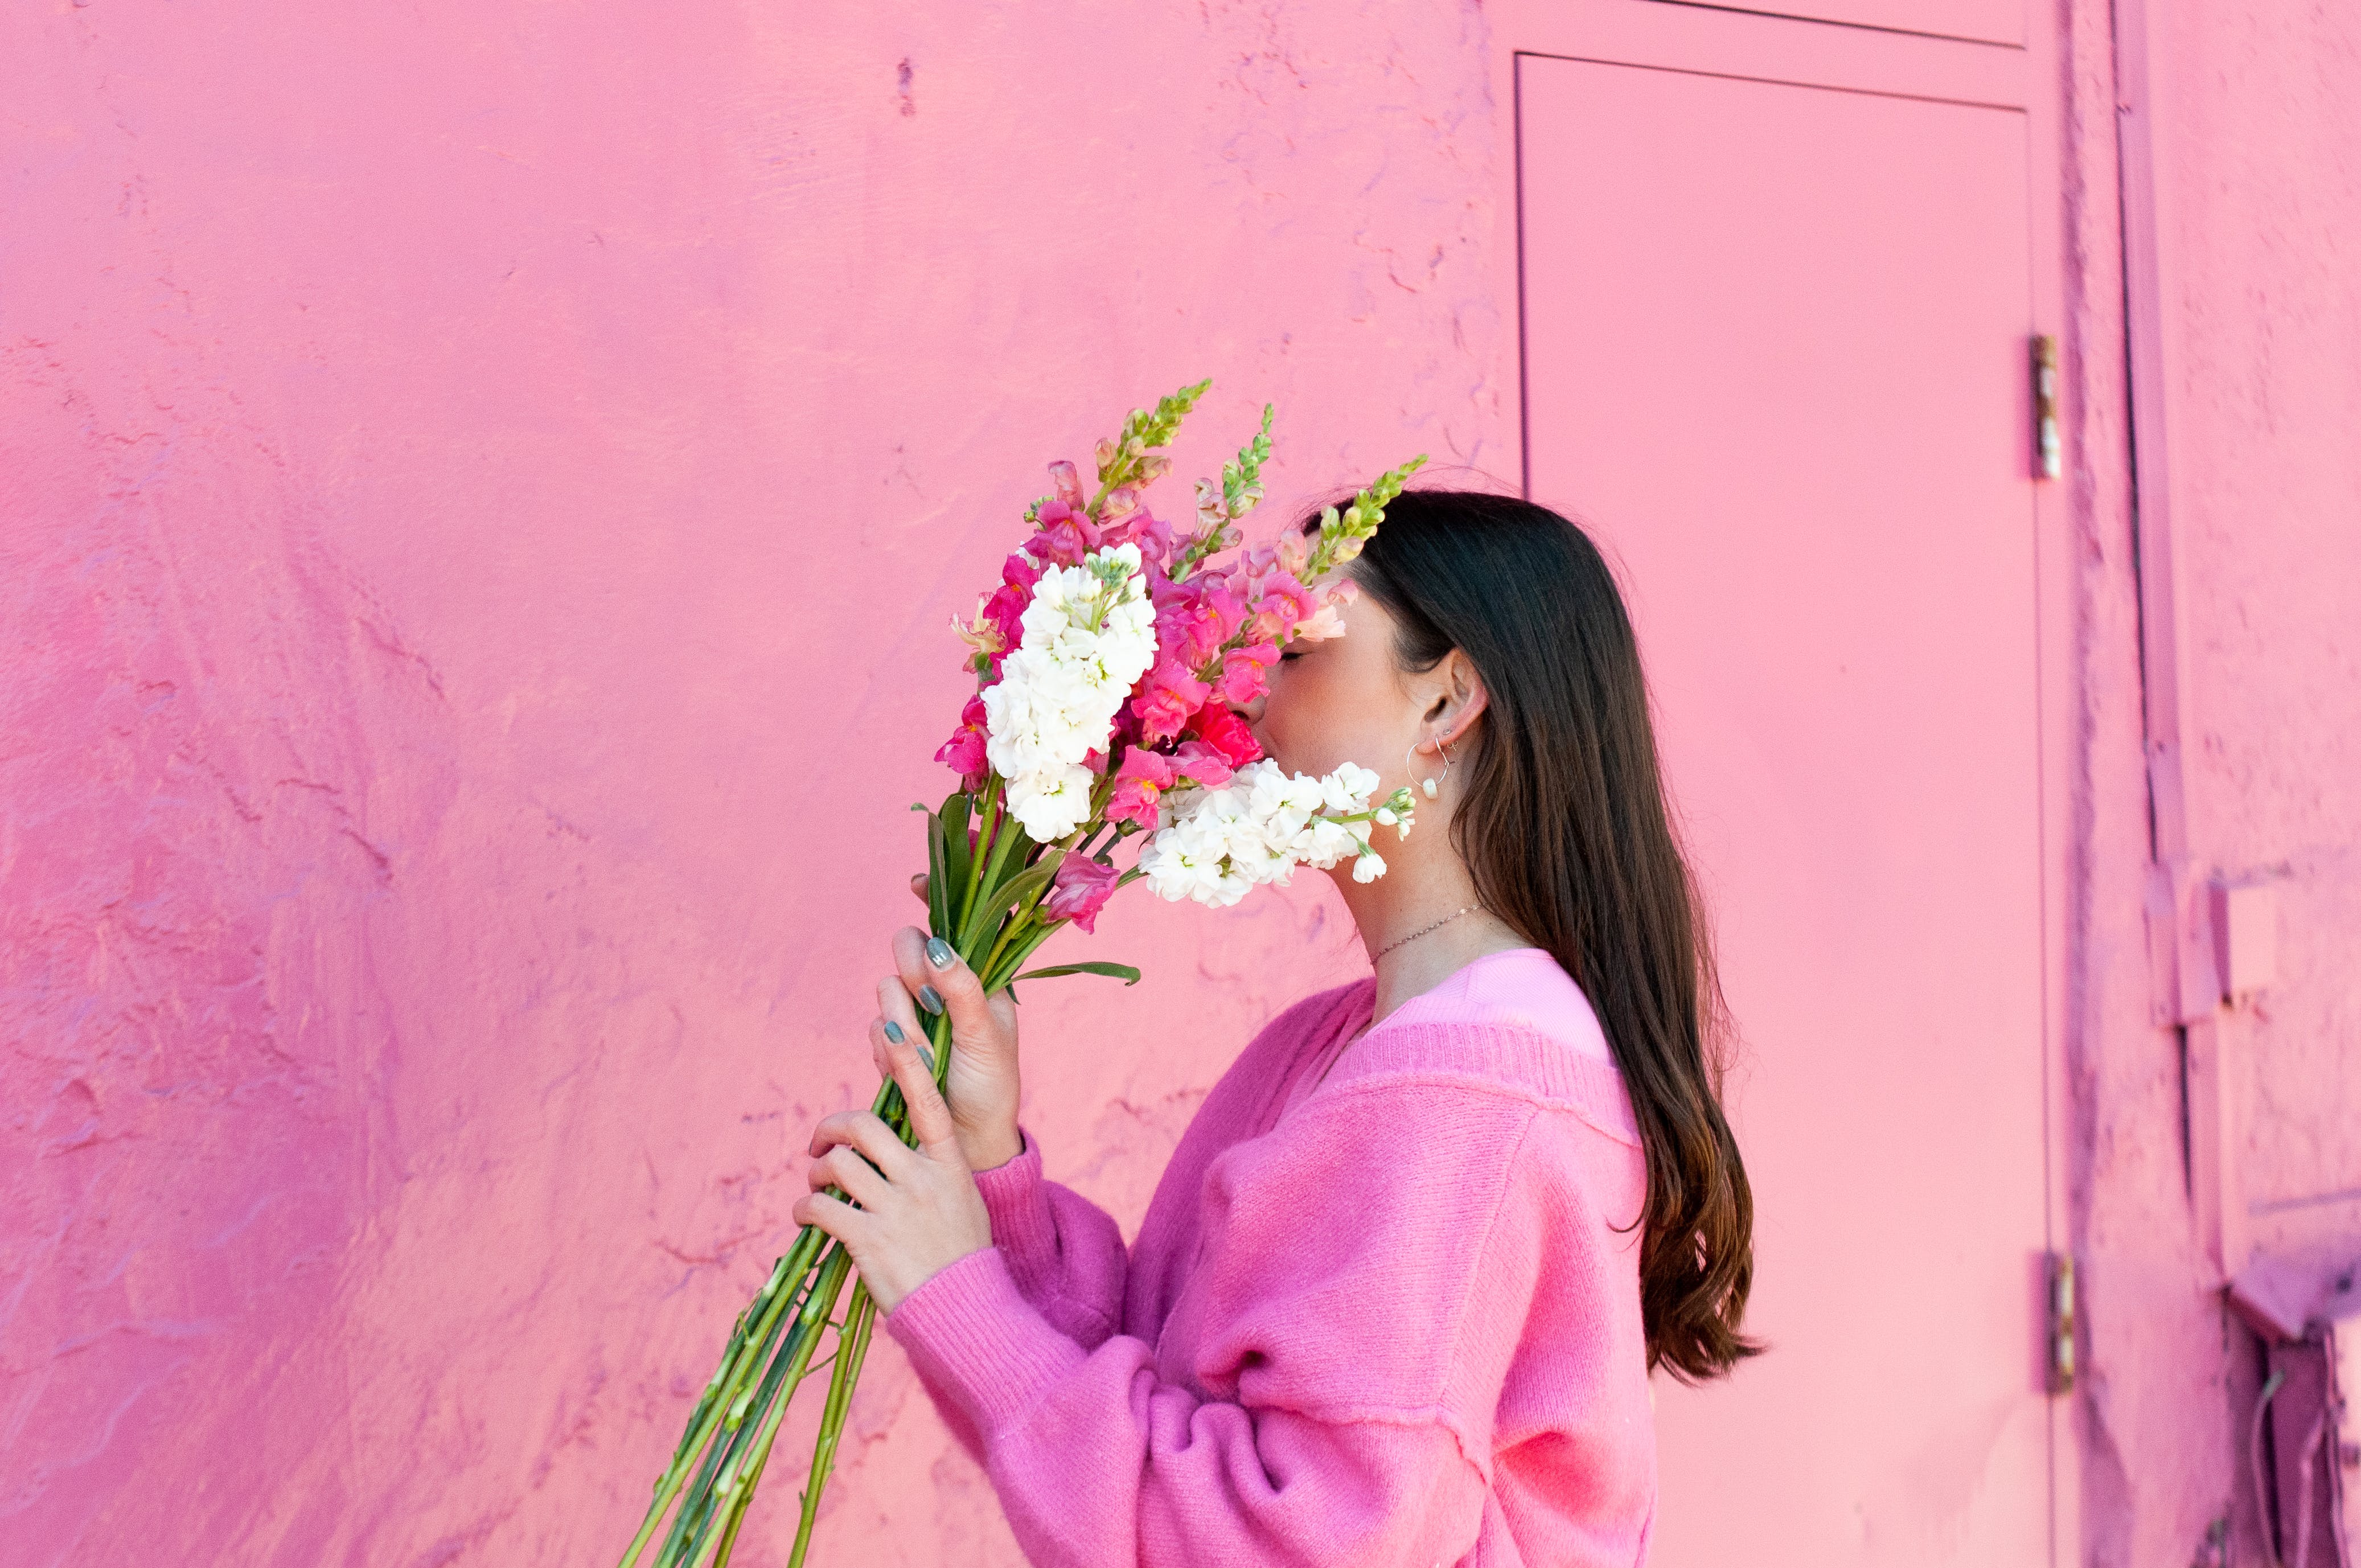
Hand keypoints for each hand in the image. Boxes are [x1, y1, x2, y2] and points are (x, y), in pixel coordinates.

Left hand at [792, 1016, 992, 1314]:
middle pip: (865, 1128)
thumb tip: (892, 1151)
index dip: (905, 1062)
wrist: (966, 1311)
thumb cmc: (962, 1258)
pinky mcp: (869, 1240)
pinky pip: (821, 1208)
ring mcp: (896, 1209)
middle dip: (832, 1128)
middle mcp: (922, 1179)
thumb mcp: (961, 1202)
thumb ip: (932, 1171)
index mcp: (949, 1165)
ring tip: (816, 1186)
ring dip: (817, 1172)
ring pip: (838, 1165)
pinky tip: (807, 1217)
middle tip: (820, 1143)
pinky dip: (805, 1209)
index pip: (927, 1100)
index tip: (890, 1027)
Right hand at [879, 889, 1024, 1172]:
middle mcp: (946, 987)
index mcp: (979, 976)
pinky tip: (910, 1066)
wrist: (969, 1139)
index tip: (916, 883)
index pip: (956, 922)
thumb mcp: (986, 1035)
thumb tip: (939, 946)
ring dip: (904, 1016)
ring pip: (887, 985)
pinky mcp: (894, 1040)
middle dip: (913, 971)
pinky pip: (876, 1025)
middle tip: (929, 1002)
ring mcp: (917, 1012)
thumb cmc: (991, 1085)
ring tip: (927, 1049)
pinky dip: (889, 1045)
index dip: (935, 895)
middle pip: (909, 946)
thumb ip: (963, 989)